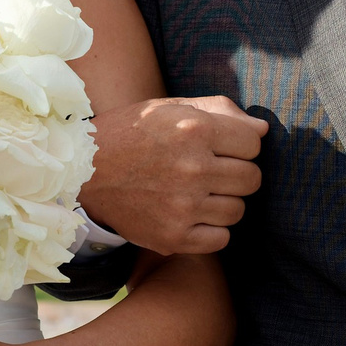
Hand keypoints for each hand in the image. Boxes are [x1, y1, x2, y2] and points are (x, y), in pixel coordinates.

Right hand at [77, 96, 268, 254]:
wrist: (82, 171)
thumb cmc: (130, 133)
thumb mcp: (169, 107)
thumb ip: (220, 111)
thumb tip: (263, 130)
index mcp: (194, 129)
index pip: (254, 143)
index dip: (240, 144)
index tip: (221, 146)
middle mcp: (192, 167)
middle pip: (252, 178)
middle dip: (236, 173)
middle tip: (209, 171)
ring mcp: (183, 206)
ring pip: (238, 210)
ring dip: (223, 202)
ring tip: (197, 193)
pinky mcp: (173, 237)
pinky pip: (221, 238)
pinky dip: (211, 229)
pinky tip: (191, 214)